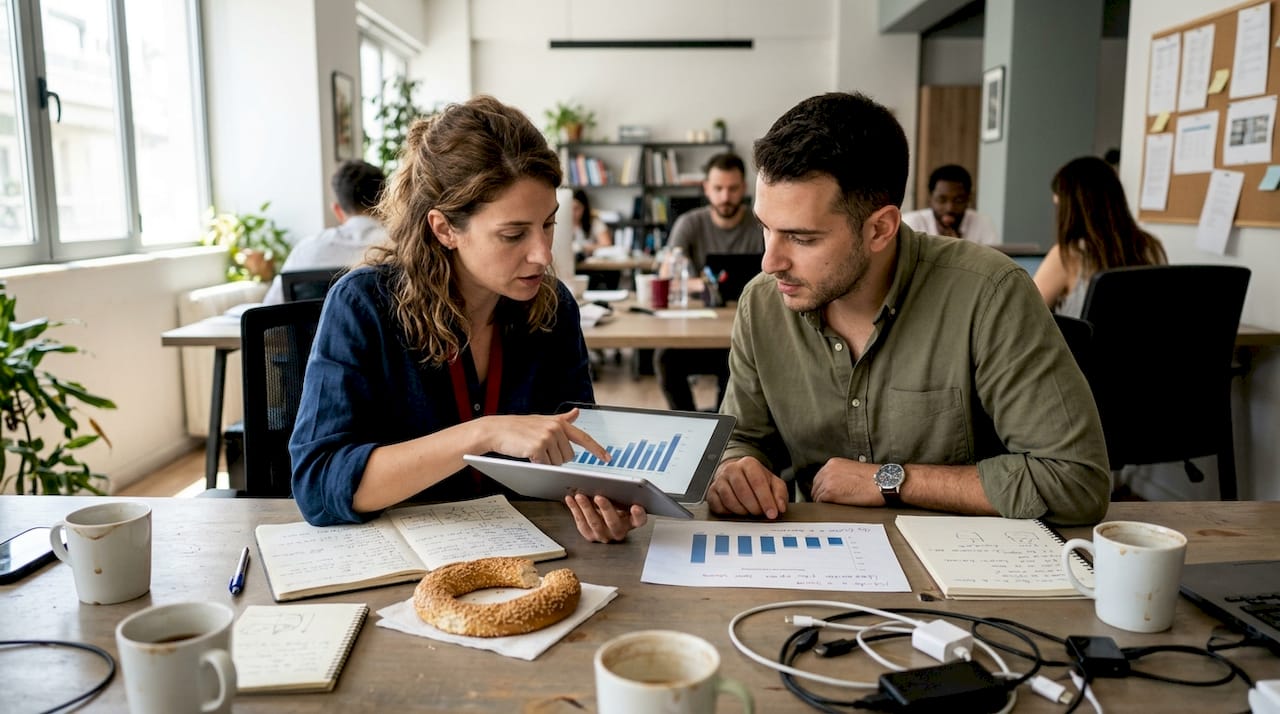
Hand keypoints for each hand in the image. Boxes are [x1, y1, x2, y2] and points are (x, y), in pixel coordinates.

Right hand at [483, 408, 608, 464]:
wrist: (496, 430)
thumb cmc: (518, 427)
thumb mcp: (543, 420)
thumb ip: (562, 419)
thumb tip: (577, 412)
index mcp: (559, 423)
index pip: (584, 438)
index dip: (597, 449)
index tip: (607, 459)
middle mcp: (556, 428)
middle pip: (569, 457)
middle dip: (557, 458)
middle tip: (541, 450)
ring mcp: (547, 437)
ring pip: (558, 463)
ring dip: (546, 462)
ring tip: (533, 451)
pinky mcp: (538, 447)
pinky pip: (546, 465)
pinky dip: (538, 464)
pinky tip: (528, 455)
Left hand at [565, 493, 645, 542]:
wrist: (602, 522)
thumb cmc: (614, 508)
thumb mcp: (622, 501)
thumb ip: (621, 493)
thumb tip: (610, 473)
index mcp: (631, 522)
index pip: (639, 520)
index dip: (639, 514)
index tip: (636, 506)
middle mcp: (618, 531)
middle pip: (613, 522)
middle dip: (605, 508)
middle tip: (599, 496)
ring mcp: (603, 535)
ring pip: (594, 522)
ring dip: (586, 508)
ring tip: (580, 495)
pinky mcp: (589, 535)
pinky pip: (581, 523)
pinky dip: (575, 509)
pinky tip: (571, 499)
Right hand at [707, 456, 787, 518]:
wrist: (737, 475)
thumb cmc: (756, 480)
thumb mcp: (773, 483)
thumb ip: (780, 493)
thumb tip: (780, 507)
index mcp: (749, 464)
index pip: (758, 482)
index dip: (766, 500)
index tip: (772, 513)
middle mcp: (732, 469)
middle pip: (743, 492)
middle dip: (754, 507)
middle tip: (760, 513)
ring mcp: (719, 480)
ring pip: (729, 500)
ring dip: (742, 510)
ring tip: (749, 511)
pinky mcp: (711, 491)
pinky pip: (718, 506)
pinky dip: (728, 512)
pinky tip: (736, 510)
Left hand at [809, 458, 882, 505]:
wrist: (884, 481)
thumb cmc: (874, 477)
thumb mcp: (853, 469)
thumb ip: (840, 474)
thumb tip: (834, 485)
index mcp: (833, 463)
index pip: (819, 477)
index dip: (822, 487)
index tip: (827, 494)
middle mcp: (828, 470)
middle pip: (816, 486)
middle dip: (821, 495)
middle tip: (829, 502)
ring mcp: (827, 481)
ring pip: (817, 495)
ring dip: (823, 502)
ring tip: (834, 506)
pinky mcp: (830, 493)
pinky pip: (821, 502)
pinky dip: (826, 506)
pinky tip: (835, 508)